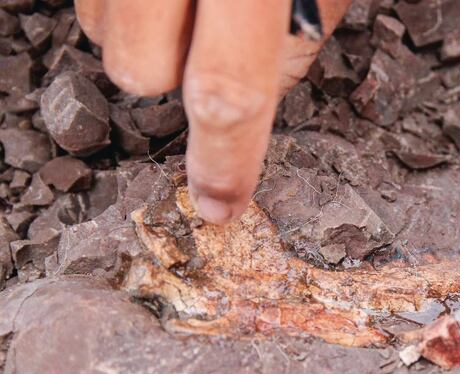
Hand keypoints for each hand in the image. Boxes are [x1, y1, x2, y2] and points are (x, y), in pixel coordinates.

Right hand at [74, 0, 351, 223]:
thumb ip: (298, 41)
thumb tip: (263, 104)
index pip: (227, 92)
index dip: (224, 160)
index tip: (220, 206)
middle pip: (138, 68)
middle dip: (172, 75)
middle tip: (213, 38)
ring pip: (101, 28)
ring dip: (145, 34)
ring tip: (194, 0)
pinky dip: (126, 4)